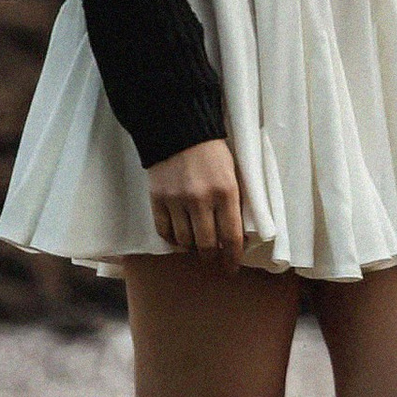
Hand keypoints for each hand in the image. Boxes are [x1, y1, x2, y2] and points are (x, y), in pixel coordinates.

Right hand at [145, 137, 244, 266]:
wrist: (180, 129)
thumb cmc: (213, 151)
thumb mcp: (233, 173)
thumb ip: (235, 202)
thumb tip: (239, 234)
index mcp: (226, 191)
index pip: (231, 236)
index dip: (232, 257)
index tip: (231, 267)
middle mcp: (201, 200)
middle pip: (206, 245)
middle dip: (211, 256)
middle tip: (213, 257)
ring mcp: (176, 201)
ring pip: (184, 242)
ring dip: (191, 247)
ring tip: (196, 241)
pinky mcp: (158, 199)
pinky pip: (164, 231)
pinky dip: (172, 238)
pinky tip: (178, 233)